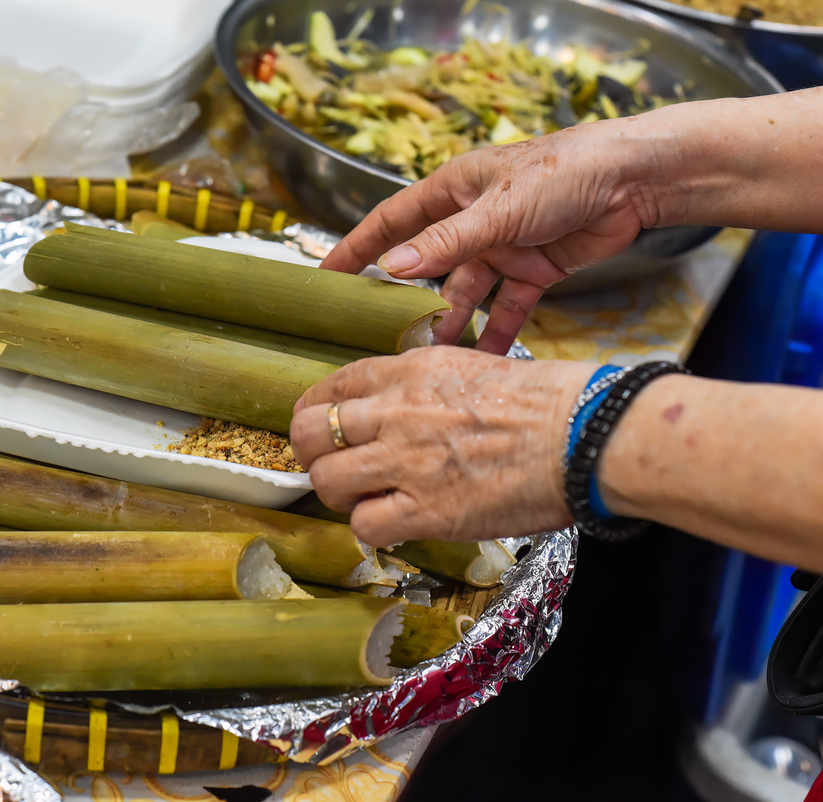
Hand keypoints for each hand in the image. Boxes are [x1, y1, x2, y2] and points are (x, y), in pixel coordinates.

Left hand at [290, 347, 595, 545]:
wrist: (584, 435)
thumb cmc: (545, 401)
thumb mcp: (471, 365)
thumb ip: (422, 383)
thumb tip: (395, 405)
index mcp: (409, 370)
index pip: (332, 385)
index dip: (315, 409)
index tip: (317, 423)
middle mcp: (396, 412)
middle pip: (309, 432)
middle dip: (311, 452)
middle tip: (331, 465)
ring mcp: (406, 462)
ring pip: (327, 480)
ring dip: (339, 493)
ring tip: (364, 498)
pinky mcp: (426, 510)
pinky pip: (364, 525)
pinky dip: (372, 528)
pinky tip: (394, 522)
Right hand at [323, 117, 675, 353]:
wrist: (636, 179)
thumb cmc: (566, 170)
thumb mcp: (499, 208)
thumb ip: (447, 241)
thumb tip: (393, 266)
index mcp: (454, 189)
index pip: (391, 221)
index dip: (357, 247)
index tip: (326, 276)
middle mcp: (472, 218)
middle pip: (425, 264)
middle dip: (403, 297)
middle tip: (374, 332)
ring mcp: (502, 245)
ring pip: (464, 291)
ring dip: (449, 321)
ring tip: (428, 354)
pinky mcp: (533, 268)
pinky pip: (506, 306)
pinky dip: (496, 330)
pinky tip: (482, 357)